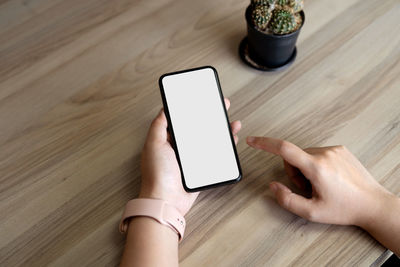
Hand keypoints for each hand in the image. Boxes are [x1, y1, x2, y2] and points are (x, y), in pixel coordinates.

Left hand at [139, 98, 240, 215]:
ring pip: (210, 140)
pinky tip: (231, 138)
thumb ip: (159, 126)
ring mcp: (192, 159)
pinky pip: (216, 154)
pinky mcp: (202, 169)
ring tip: (231, 122)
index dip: (193, 109)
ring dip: (221, 130)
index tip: (202, 99)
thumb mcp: (154, 144)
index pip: (182, 120)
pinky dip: (225, 146)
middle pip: (199, 128)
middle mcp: (181, 148)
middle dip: (211, 116)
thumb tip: (164, 109)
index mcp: (168, 140)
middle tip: (221, 106)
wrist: (167, 201)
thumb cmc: (157, 175)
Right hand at [246, 136, 396, 227]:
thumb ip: (287, 200)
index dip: (264, 143)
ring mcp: (334, 150)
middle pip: (294, 156)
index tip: (252, 140)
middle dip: (294, 172)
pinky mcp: (341, 149)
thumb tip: (273, 186)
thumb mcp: (312, 212)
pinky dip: (316, 164)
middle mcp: (325, 154)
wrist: (373, 204)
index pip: (284, 149)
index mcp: (316, 168)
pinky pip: (318, 153)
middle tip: (307, 188)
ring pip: (305, 155)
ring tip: (320, 184)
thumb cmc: (346, 209)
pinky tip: (329, 178)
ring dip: (305, 168)